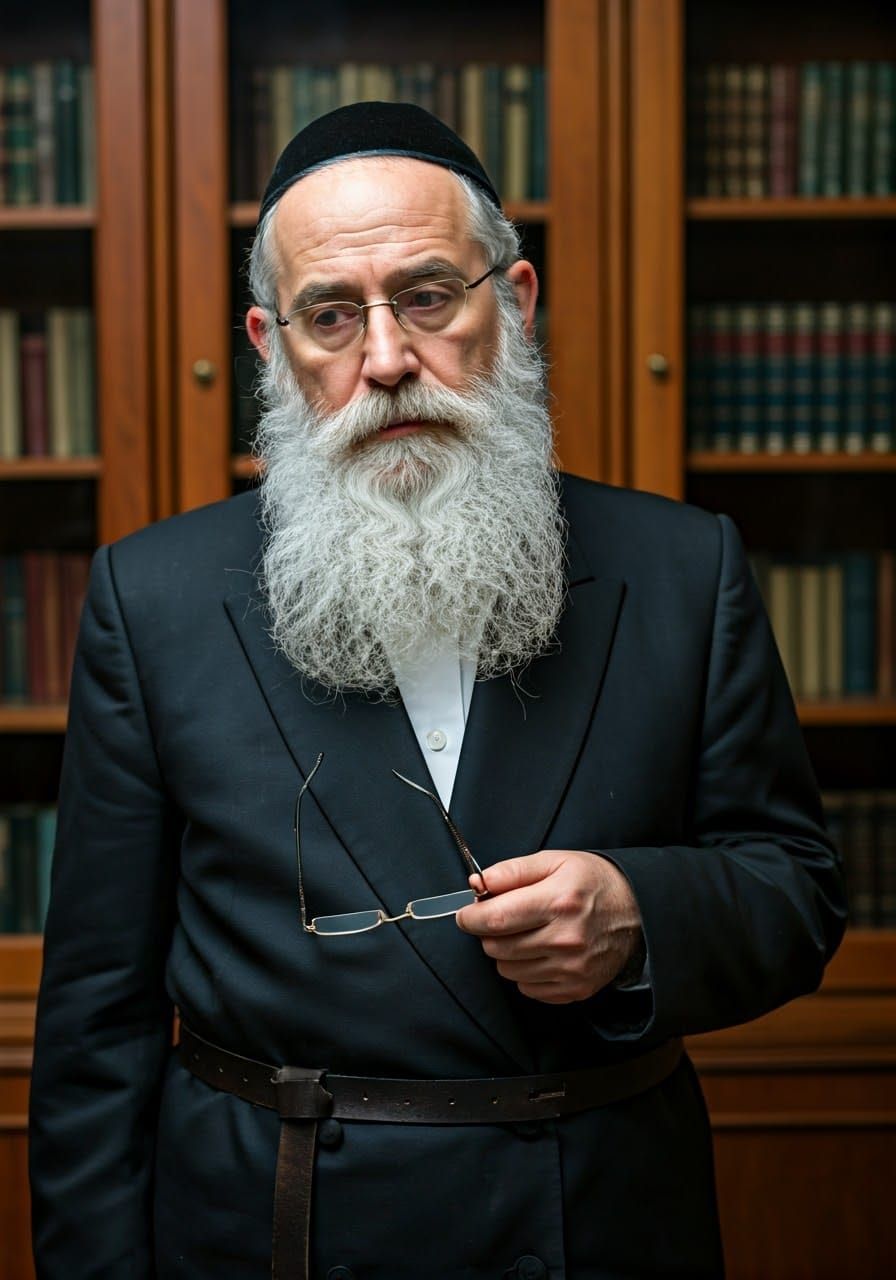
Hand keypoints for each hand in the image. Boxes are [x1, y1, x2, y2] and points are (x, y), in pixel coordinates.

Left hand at [456, 850, 643, 1004]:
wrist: (638, 913)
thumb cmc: (593, 883)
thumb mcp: (555, 861)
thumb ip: (512, 871)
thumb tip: (478, 882)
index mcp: (558, 901)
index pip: (495, 919)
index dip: (471, 918)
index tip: (467, 914)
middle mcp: (565, 939)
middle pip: (497, 948)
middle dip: (489, 933)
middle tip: (502, 919)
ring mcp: (571, 968)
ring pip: (508, 970)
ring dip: (506, 953)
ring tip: (526, 934)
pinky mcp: (576, 989)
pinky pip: (527, 988)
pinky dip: (525, 971)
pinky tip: (541, 952)